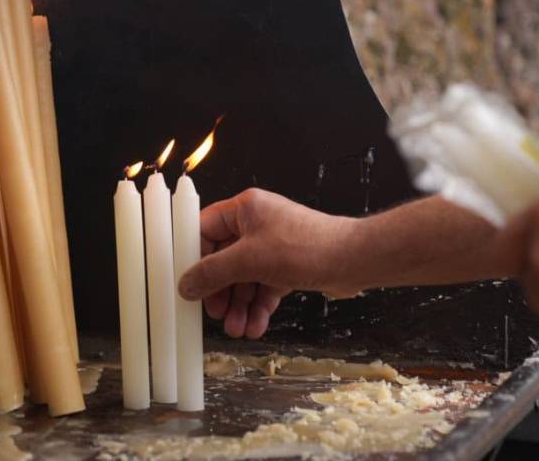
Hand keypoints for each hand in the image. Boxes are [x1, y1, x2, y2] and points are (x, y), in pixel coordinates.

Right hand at [176, 188, 354, 338]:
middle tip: (214, 312)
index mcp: (244, 209)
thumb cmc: (306, 247)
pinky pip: (263, 287)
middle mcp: (257, 224)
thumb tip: (187, 284)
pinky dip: (258, 307)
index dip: (193, 256)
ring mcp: (273, 246)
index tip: (185, 280)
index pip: (205, 229)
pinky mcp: (287, 266)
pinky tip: (255, 325)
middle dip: (219, 291)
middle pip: (223, 259)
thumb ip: (213, 273)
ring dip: (238, 305)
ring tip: (236, 328)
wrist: (352, 260)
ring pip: (244, 278)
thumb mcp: (249, 260)